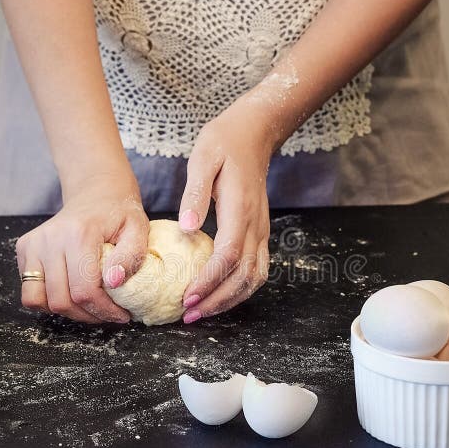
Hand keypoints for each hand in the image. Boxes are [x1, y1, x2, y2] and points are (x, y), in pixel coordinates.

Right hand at [16, 169, 148, 322]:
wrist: (96, 193)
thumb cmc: (119, 214)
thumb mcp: (138, 229)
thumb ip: (131, 256)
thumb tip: (114, 282)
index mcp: (79, 234)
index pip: (84, 290)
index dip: (104, 311)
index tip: (121, 315)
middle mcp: (50, 238)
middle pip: (61, 300)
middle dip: (88, 315)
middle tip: (107, 313)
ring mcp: (33, 244)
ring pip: (39, 301)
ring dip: (67, 311)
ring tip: (89, 306)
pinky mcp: (24, 249)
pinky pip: (30, 291)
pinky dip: (49, 300)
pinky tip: (71, 292)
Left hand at [178, 96, 275, 322]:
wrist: (254, 133)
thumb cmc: (224, 143)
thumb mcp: (203, 159)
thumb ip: (195, 194)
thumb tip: (186, 227)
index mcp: (240, 210)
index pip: (228, 257)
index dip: (208, 281)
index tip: (186, 297)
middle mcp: (256, 225)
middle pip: (243, 276)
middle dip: (217, 300)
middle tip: (188, 315)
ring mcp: (262, 231)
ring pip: (254, 278)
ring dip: (230, 300)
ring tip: (202, 312)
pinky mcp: (261, 232)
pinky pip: (257, 270)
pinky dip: (240, 289)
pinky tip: (219, 295)